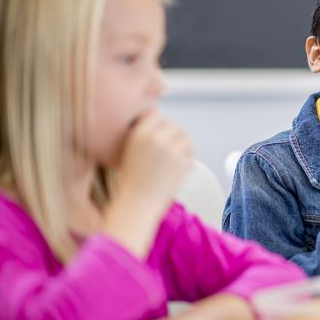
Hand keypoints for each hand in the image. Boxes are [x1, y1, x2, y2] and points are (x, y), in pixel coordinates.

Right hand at [104, 110, 191, 256]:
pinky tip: (175, 169)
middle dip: (172, 135)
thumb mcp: (129, 150)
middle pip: (174, 126)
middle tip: (168, 148)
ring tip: (172, 159)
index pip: (156, 114)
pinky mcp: (184, 163)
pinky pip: (189, 154)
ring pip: (185, 139)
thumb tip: (160, 124)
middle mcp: (157, 138)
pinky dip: (185, 160)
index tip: (158, 132)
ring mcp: (172, 150)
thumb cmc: (130, 181)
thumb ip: (145, 135)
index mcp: (140, 133)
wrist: (136, 204)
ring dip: (182, 146)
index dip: (158, 124)